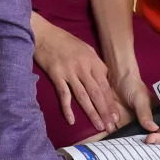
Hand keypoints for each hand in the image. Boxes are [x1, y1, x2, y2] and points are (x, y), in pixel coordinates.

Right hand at [33, 20, 119, 134]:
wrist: (44, 34)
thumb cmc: (64, 40)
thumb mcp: (84, 47)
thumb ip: (94, 62)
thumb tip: (103, 77)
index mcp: (92, 60)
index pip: (105, 85)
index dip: (110, 102)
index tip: (115, 116)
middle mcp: (83, 67)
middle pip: (96, 93)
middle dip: (104, 111)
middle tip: (110, 126)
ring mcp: (69, 71)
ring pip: (83, 96)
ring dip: (91, 113)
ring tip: (98, 126)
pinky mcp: (56, 75)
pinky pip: (64, 94)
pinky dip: (67, 108)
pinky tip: (71, 120)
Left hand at [110, 68, 159, 143]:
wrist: (115, 78)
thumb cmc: (132, 84)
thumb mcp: (140, 97)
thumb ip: (145, 111)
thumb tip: (153, 128)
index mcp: (157, 115)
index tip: (151, 138)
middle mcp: (148, 124)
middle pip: (153, 140)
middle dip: (149, 144)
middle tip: (141, 143)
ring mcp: (134, 126)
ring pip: (137, 142)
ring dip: (133, 144)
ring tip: (127, 143)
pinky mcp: (121, 126)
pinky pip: (122, 137)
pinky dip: (119, 140)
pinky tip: (116, 139)